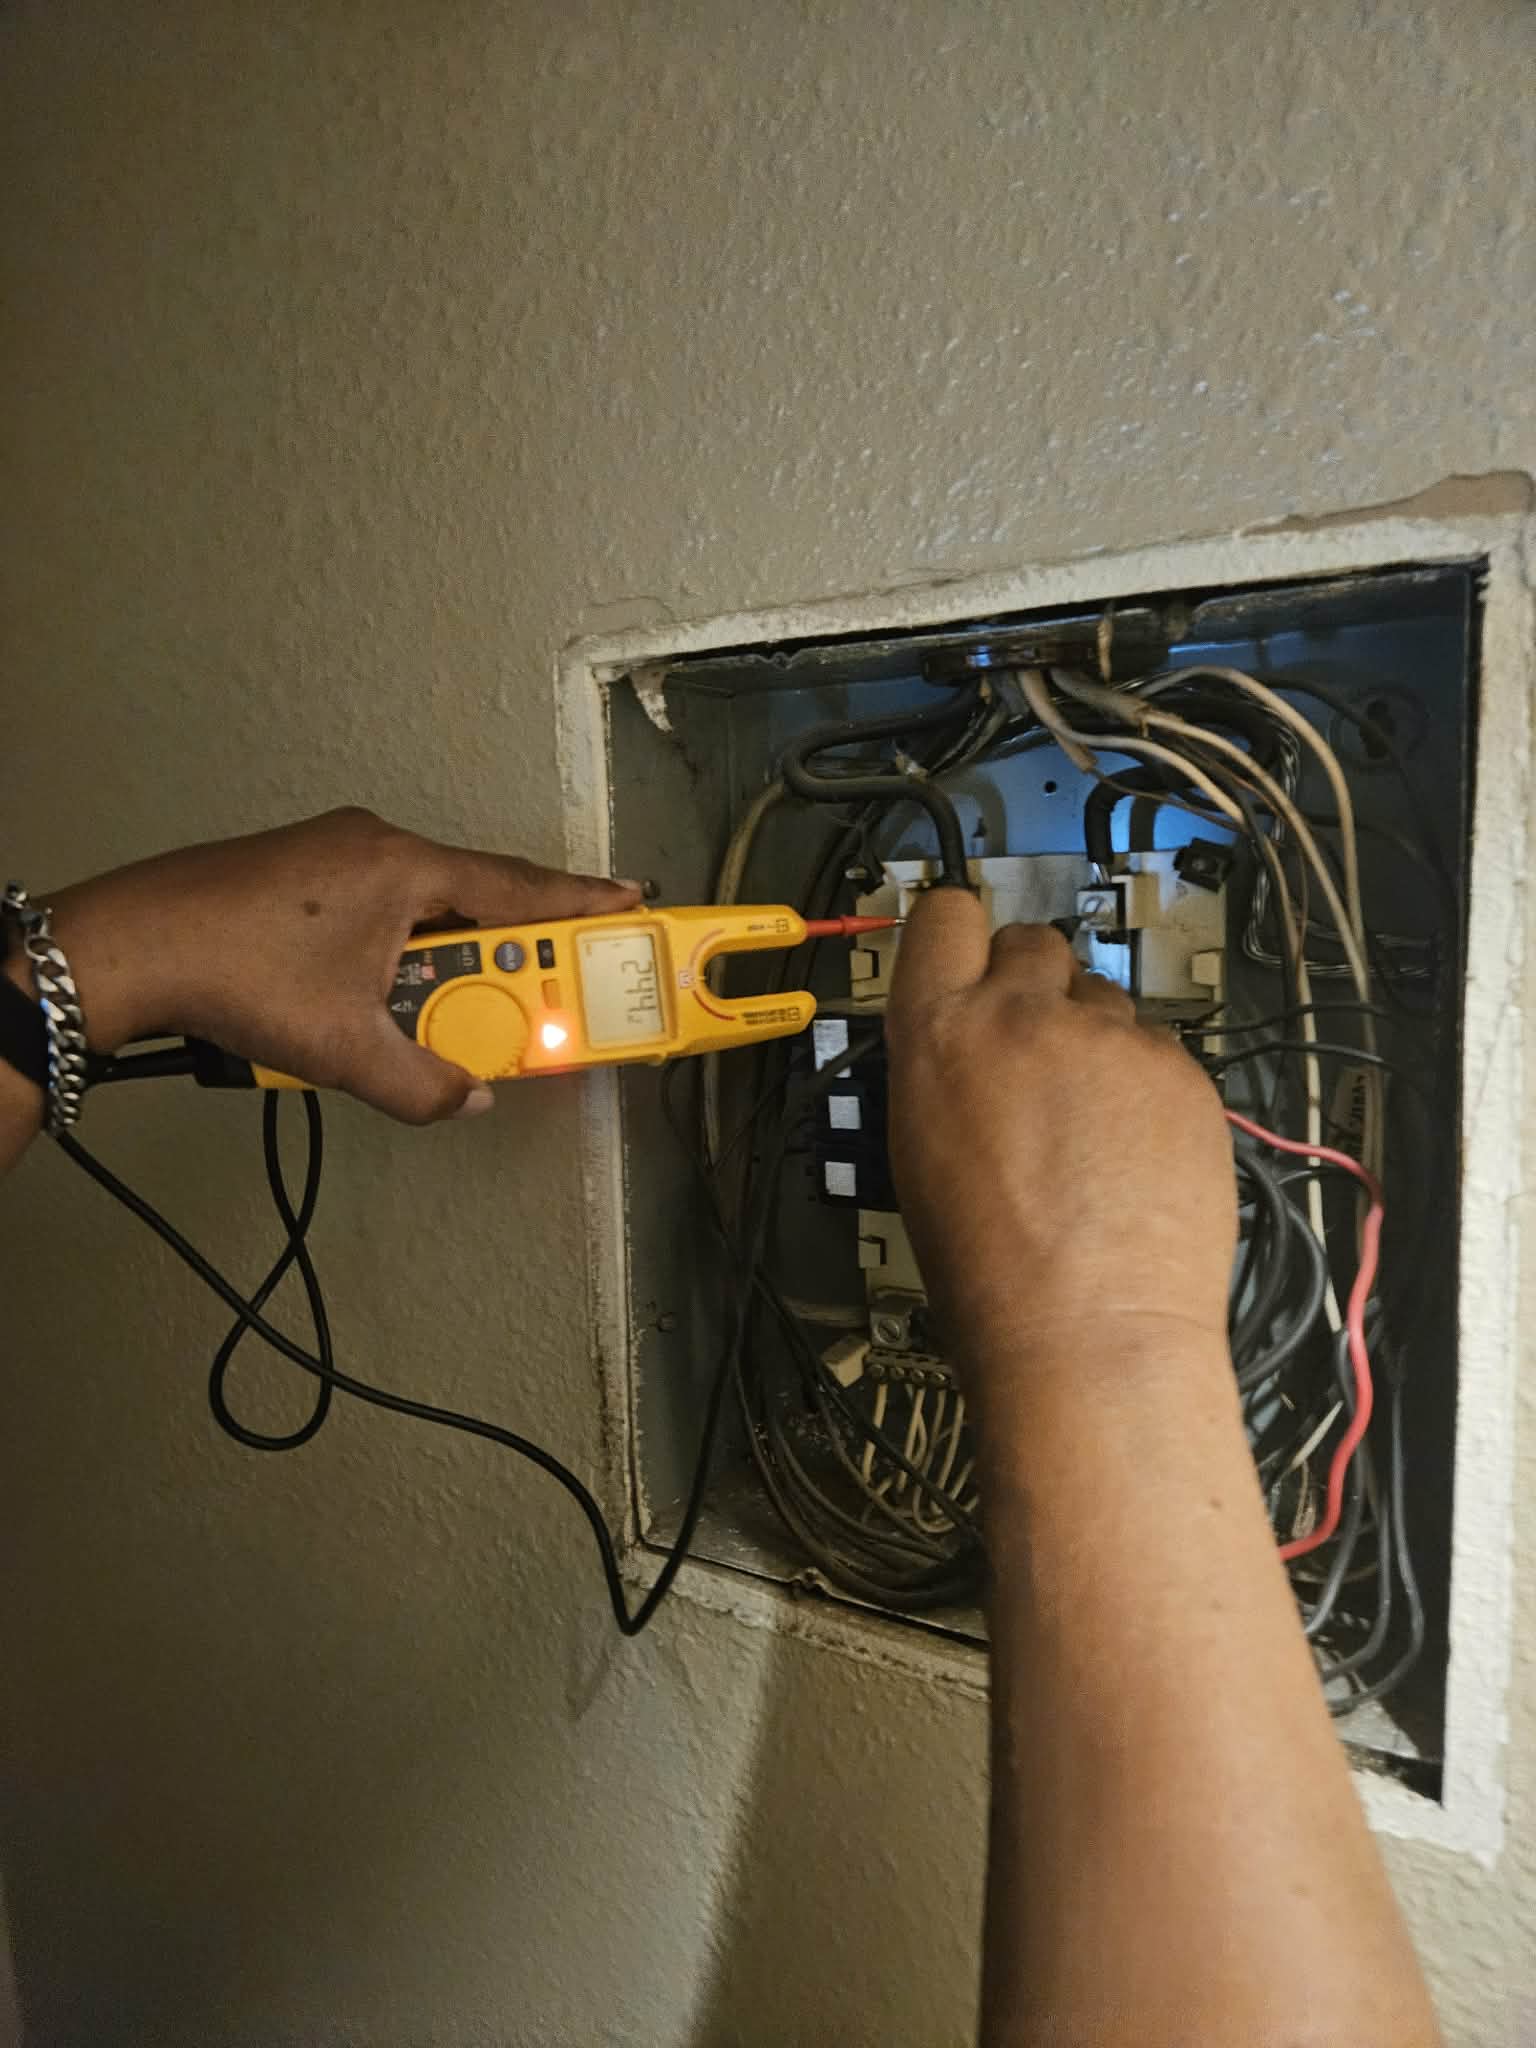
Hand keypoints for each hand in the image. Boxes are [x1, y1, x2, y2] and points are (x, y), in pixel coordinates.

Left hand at [33, 808, 639, 1123]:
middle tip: (545, 992)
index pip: (519, 889)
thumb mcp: (345, 1050)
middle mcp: (376, 844)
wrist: (124, 947)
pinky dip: (395, 951)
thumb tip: (469, 1096)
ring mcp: (332, 850)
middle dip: (508, 954)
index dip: (582, 904)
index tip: (634, 902)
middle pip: (474, 900)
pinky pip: (377, 907)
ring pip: (421, 906)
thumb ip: (423, 1082)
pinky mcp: (297, 868)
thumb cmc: (238, 977)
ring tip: (442, 1013)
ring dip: (443, 959)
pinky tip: (371, 995)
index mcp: (404, 868)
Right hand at [885, 889, 1235, 1402]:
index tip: (969, 957)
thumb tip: (973, 1044)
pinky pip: (1160, 1052)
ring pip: (1105, 1002)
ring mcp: (1114, 1038)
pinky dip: (1149, 1089)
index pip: (945, 915)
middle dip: (1034, 986)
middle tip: (1036, 1055)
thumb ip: (947, 1067)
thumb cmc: (987, 1272)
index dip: (959, 935)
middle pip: (1034, 943)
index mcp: (937, 1034)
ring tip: (1092, 1130)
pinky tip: (1137, 1155)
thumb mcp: (920, 1150)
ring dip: (1095, 1043)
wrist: (1089, 1334)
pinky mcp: (1184, 1071)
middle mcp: (1024, 1015)